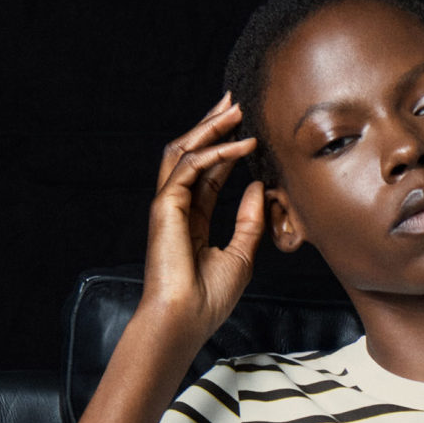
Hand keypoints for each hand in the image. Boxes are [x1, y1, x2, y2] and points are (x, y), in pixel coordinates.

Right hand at [136, 94, 264, 348]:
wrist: (185, 319)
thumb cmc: (208, 299)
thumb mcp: (242, 255)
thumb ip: (249, 221)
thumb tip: (259, 188)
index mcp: (191, 220)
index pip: (208, 174)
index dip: (226, 150)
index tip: (247, 131)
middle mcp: (176, 207)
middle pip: (192, 154)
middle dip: (213, 126)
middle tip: (236, 102)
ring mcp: (167, 204)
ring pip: (184, 151)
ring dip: (210, 128)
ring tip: (235, 110)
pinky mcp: (165, 205)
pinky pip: (189, 167)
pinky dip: (216, 153)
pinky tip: (241, 146)